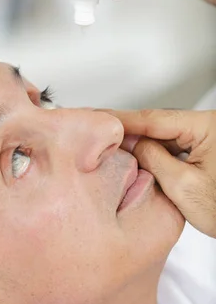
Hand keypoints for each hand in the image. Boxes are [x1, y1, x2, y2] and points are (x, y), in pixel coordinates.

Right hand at [108, 109, 215, 237]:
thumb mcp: (182, 185)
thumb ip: (151, 158)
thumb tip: (130, 143)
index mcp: (210, 126)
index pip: (155, 118)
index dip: (122, 120)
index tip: (99, 118)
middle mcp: (212, 126)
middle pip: (160, 124)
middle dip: (131, 132)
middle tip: (101, 137)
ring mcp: (211, 137)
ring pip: (167, 136)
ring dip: (143, 144)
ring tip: (116, 149)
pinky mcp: (209, 150)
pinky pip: (176, 146)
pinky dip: (157, 153)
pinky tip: (140, 158)